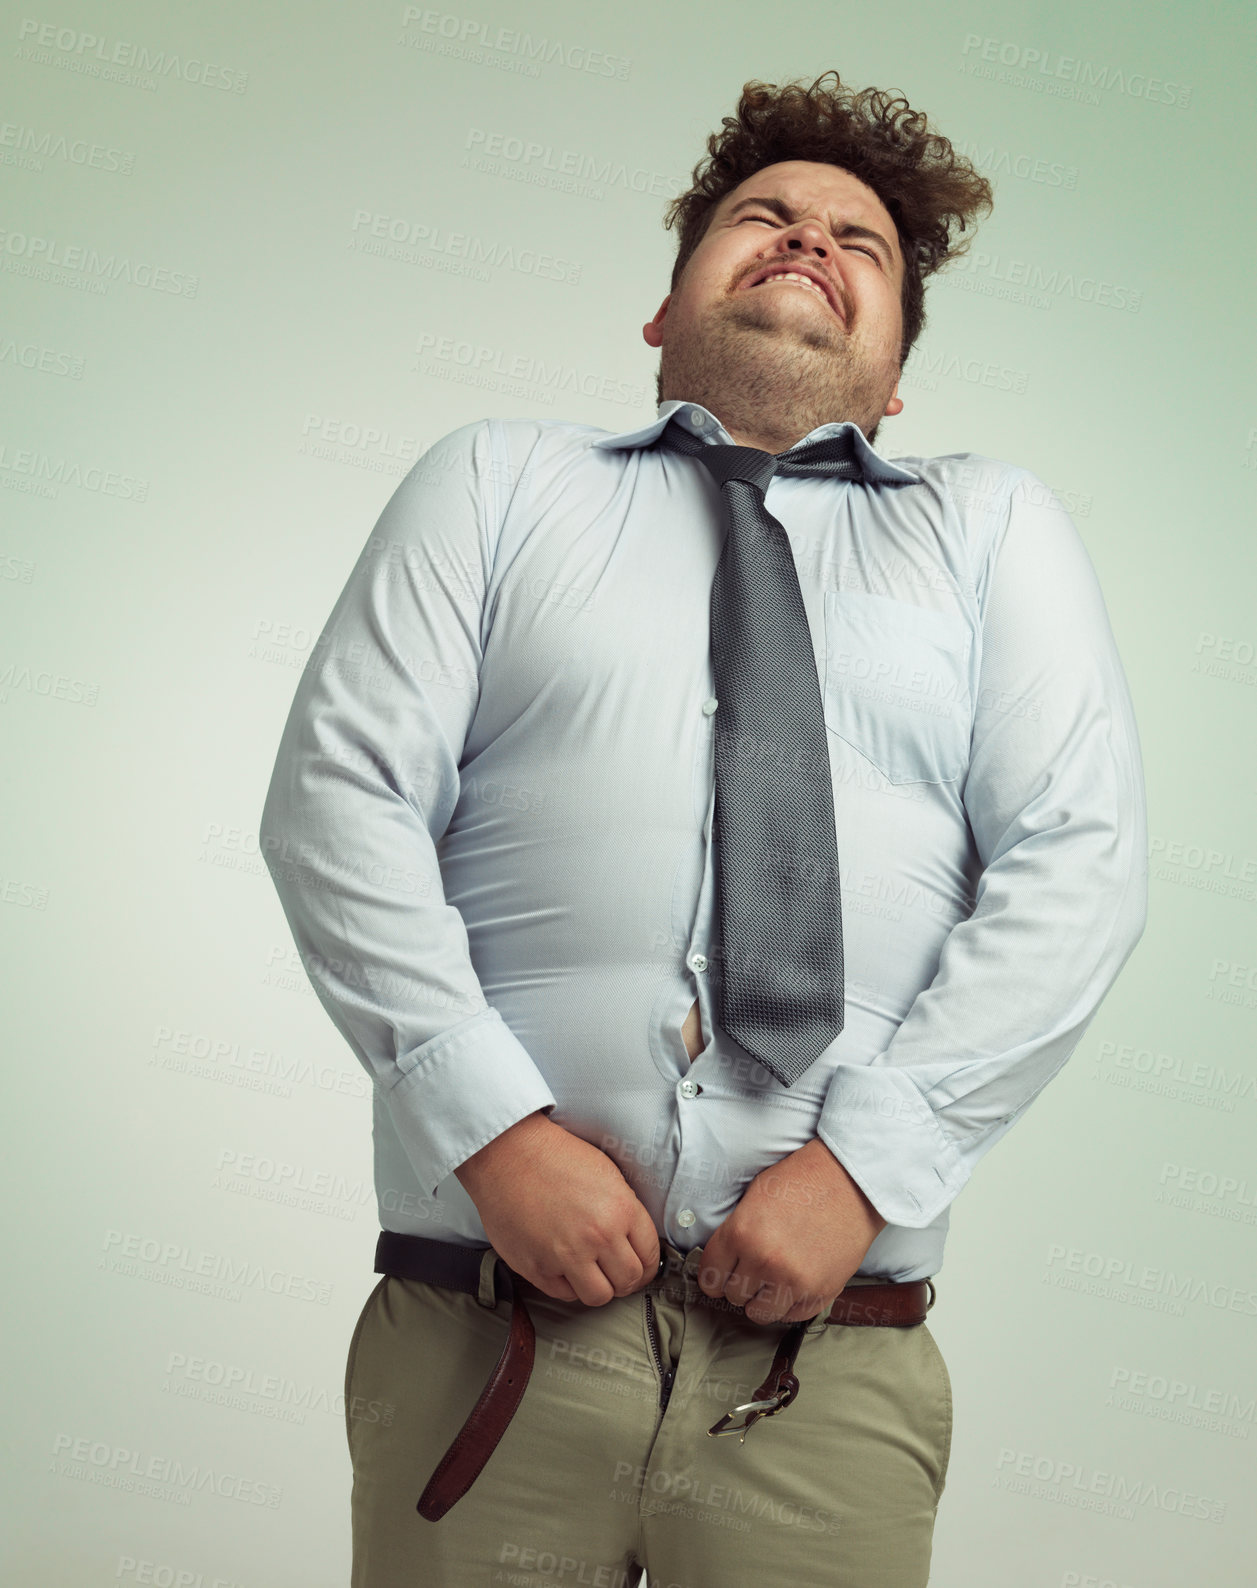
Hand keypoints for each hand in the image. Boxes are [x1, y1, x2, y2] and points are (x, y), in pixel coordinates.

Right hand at [454, 1112, 659, 1306]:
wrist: (507, 1154)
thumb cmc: (554, 1156)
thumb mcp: (606, 1173)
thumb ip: (624, 1210)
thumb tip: (635, 1239)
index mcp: (620, 1210)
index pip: (649, 1256)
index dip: (648, 1266)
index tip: (641, 1268)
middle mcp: (597, 1236)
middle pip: (628, 1281)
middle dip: (626, 1280)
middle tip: (616, 1273)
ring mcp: (566, 1255)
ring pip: (599, 1297)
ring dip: (598, 1287)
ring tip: (591, 1273)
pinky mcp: (537, 1268)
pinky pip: (564, 1294)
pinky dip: (567, 1285)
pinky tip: (564, 1266)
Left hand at [697, 1138, 886, 1324]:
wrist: (852, 1181)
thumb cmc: (803, 1180)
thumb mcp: (754, 1196)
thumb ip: (735, 1231)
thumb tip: (721, 1260)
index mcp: (742, 1234)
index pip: (709, 1276)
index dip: (713, 1273)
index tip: (720, 1272)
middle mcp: (765, 1262)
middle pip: (732, 1295)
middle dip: (738, 1283)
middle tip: (751, 1268)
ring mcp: (794, 1282)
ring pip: (758, 1313)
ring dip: (761, 1299)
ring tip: (770, 1279)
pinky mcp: (820, 1293)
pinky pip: (790, 1316)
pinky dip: (788, 1304)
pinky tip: (792, 1282)